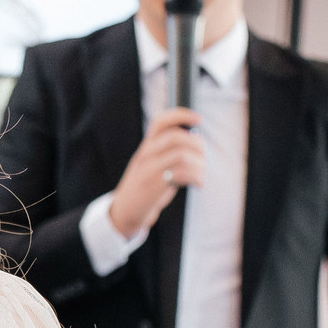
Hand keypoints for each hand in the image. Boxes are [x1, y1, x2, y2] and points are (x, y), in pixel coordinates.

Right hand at [106, 108, 208, 239]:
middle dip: (197, 144)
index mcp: (146, 147)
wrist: (125, 212)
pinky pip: (182, 174)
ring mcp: (149, 170)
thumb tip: (197, 141)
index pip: (160, 122)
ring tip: (201, 174)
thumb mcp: (152, 165)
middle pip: (176, 137)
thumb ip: (168, 153)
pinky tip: (198, 184)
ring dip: (199, 164)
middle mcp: (146, 155)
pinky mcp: (155, 185)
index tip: (198, 119)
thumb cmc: (146, 187)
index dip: (181, 115)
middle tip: (202, 157)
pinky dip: (197, 177)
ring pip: (182, 155)